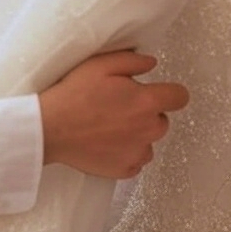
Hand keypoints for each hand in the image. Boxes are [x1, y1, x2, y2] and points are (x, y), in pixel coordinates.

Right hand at [38, 50, 188, 178]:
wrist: (50, 128)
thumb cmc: (74, 93)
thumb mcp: (101, 64)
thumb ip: (133, 61)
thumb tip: (152, 63)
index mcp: (146, 102)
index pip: (180, 97)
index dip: (170, 92)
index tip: (158, 92)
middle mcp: (148, 130)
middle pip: (163, 120)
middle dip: (147, 113)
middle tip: (120, 108)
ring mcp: (137, 153)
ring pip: (149, 142)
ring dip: (137, 135)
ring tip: (110, 128)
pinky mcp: (124, 171)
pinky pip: (135, 161)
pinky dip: (126, 154)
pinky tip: (106, 144)